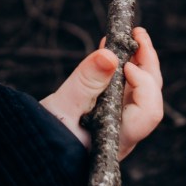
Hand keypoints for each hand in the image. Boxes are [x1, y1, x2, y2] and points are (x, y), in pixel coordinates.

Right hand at [40, 27, 162, 159]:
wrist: (35, 151)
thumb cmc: (46, 137)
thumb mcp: (63, 106)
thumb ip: (85, 81)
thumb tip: (109, 56)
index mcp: (117, 138)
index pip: (149, 110)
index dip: (143, 83)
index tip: (124, 63)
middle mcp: (124, 133)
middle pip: (150, 97)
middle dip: (147, 63)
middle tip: (137, 34)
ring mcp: (118, 124)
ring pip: (140, 92)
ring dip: (137, 62)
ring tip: (128, 36)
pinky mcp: (108, 115)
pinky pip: (123, 89)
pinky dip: (120, 68)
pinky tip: (110, 50)